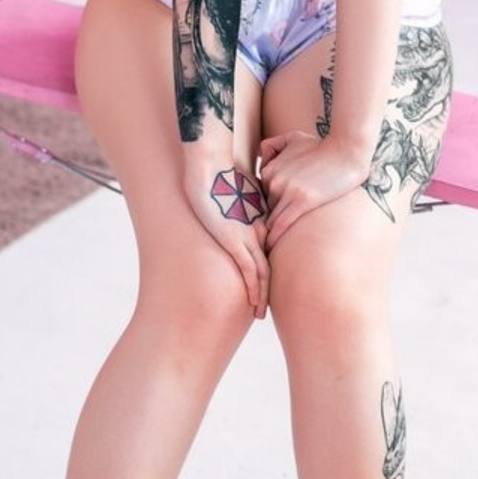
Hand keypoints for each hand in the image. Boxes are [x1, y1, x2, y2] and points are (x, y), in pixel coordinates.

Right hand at [182, 161, 269, 317]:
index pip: (265, 251)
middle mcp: (255, 230)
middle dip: (267, 289)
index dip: (266, 270)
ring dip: (261, 295)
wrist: (211, 165)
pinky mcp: (235, 239)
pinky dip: (253, 287)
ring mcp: (246, 235)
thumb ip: (237, 204)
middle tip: (265, 307)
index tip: (265, 285)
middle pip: (267, 265)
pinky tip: (255, 302)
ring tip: (260, 312)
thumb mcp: (231, 191)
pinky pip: (249, 269)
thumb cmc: (217, 174)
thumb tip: (230, 209)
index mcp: (255, 220)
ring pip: (261, 272)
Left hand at [257, 132, 368, 248]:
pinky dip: (274, 238)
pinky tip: (270, 248)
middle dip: (266, 223)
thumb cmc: (322, 147)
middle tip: (260, 240)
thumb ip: (273, 145)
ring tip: (264, 250)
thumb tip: (260, 157)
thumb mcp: (293, 138)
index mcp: (270, 169)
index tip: (266, 222)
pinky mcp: (302, 201)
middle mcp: (274, 180)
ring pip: (271, 220)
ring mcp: (287, 191)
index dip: (268, 209)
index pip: (262, 197)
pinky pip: (281, 225)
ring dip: (267, 235)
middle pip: (266, 210)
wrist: (346, 151)